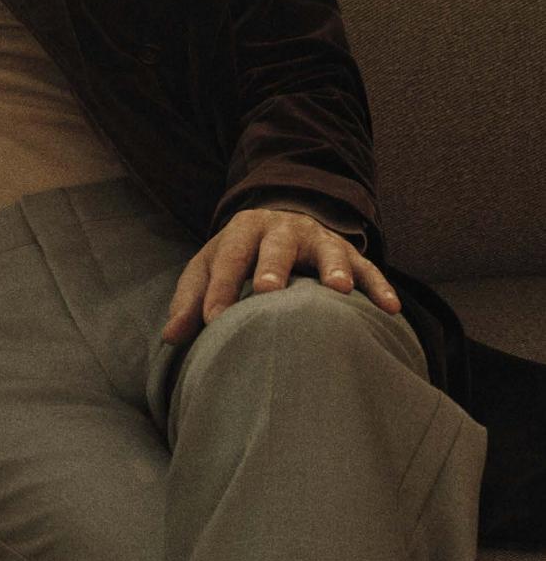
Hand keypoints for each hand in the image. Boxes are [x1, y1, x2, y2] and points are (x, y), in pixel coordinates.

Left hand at [161, 208, 399, 348]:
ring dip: (333, 268)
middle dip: (272, 267)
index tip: (212, 319)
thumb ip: (191, 301)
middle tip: (268, 291)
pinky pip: (367, 267)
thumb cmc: (239, 257)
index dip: (219, 288)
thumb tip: (170, 339)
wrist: (281, 221)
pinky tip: (390, 309)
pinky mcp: (348, 252)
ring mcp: (319, 238)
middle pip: (277, 245)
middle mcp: (283, 229)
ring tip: (337, 289)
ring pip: (328, 250)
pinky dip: (379, 286)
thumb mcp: (210, 267)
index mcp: (244, 230)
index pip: (228, 258)